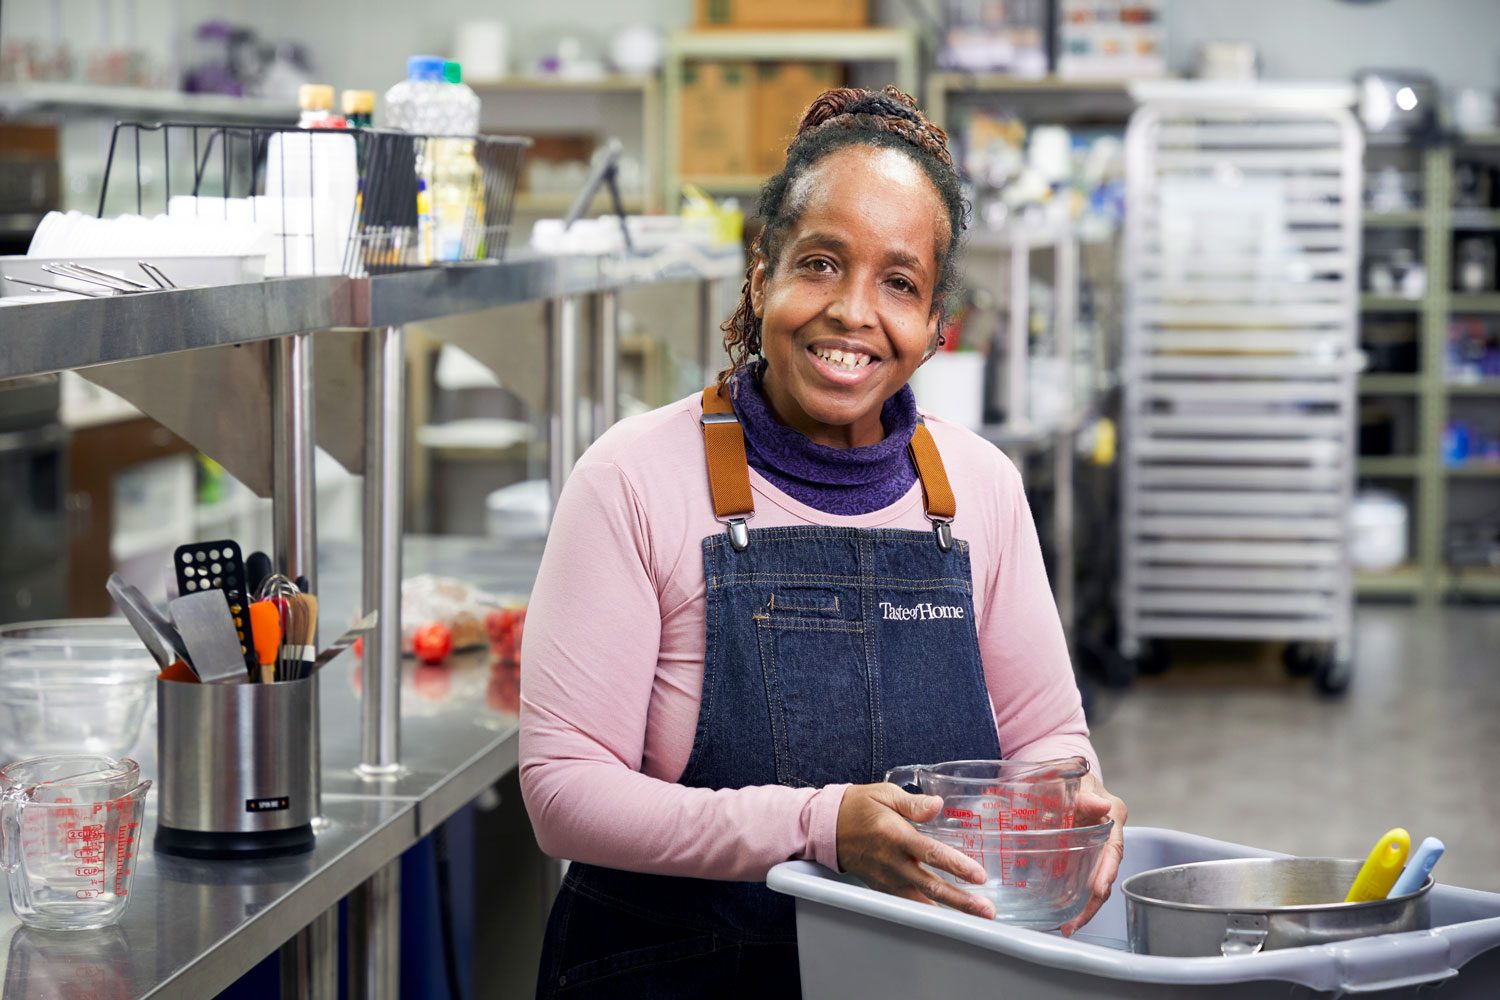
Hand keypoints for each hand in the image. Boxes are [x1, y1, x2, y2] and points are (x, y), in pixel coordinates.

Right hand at [836, 783, 995, 919]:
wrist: (826, 827)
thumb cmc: (857, 806)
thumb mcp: (884, 794)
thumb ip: (913, 803)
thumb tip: (938, 805)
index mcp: (894, 835)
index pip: (930, 853)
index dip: (956, 866)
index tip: (978, 876)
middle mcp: (892, 861)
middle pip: (931, 886)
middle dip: (961, 900)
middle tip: (986, 910)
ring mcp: (886, 878)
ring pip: (921, 900)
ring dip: (949, 910)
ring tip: (975, 917)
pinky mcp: (882, 886)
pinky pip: (908, 903)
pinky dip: (928, 910)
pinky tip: (947, 914)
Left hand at [1058, 773, 1127, 936]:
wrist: (1059, 772)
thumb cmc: (1068, 772)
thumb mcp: (1072, 776)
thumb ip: (1084, 792)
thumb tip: (1100, 805)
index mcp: (1112, 814)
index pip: (1114, 847)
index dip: (1107, 870)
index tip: (1099, 890)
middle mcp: (1108, 833)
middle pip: (1107, 872)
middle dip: (1094, 900)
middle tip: (1075, 922)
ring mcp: (1095, 845)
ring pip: (1095, 879)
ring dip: (1084, 905)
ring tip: (1068, 925)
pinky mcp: (1081, 852)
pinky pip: (1081, 876)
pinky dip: (1073, 895)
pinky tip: (1061, 911)